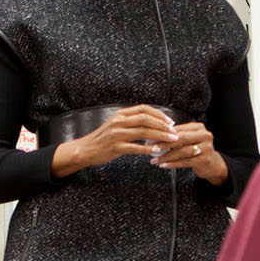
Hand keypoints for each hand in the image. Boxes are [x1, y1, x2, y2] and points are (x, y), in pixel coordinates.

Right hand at [53, 105, 178, 174]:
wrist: (85, 149)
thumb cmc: (102, 139)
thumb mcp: (115, 124)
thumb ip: (130, 121)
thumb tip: (149, 121)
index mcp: (120, 114)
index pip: (144, 109)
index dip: (159, 114)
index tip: (170, 121)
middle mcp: (119, 122)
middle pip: (146, 119)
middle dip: (163, 125)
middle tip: (174, 131)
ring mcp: (117, 134)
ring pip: (143, 133)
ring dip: (160, 136)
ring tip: (171, 140)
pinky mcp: (115, 147)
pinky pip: (135, 148)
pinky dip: (147, 149)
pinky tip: (157, 151)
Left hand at [152, 121, 229, 183]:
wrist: (212, 164)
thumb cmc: (197, 150)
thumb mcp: (189, 140)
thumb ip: (177, 136)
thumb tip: (155, 136)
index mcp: (199, 127)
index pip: (178, 129)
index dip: (163, 133)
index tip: (151, 138)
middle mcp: (204, 135)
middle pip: (181, 138)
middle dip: (164, 144)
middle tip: (152, 148)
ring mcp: (206, 147)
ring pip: (182, 151)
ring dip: (167, 156)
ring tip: (156, 159)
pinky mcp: (205, 159)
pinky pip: (185, 162)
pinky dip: (173, 164)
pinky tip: (164, 165)